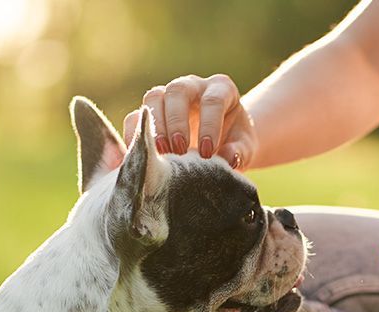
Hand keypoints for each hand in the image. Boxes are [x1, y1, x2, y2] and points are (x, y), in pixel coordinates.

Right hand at [123, 74, 257, 169]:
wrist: (221, 145)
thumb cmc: (234, 144)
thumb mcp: (244, 149)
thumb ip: (239, 152)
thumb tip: (229, 158)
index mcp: (221, 89)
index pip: (213, 100)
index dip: (209, 125)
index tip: (207, 153)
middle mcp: (193, 86)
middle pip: (178, 91)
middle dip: (177, 121)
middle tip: (180, 150)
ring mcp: (169, 96)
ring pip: (154, 97)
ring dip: (154, 126)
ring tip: (161, 153)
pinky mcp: (151, 112)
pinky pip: (136, 117)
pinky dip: (135, 135)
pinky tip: (141, 155)